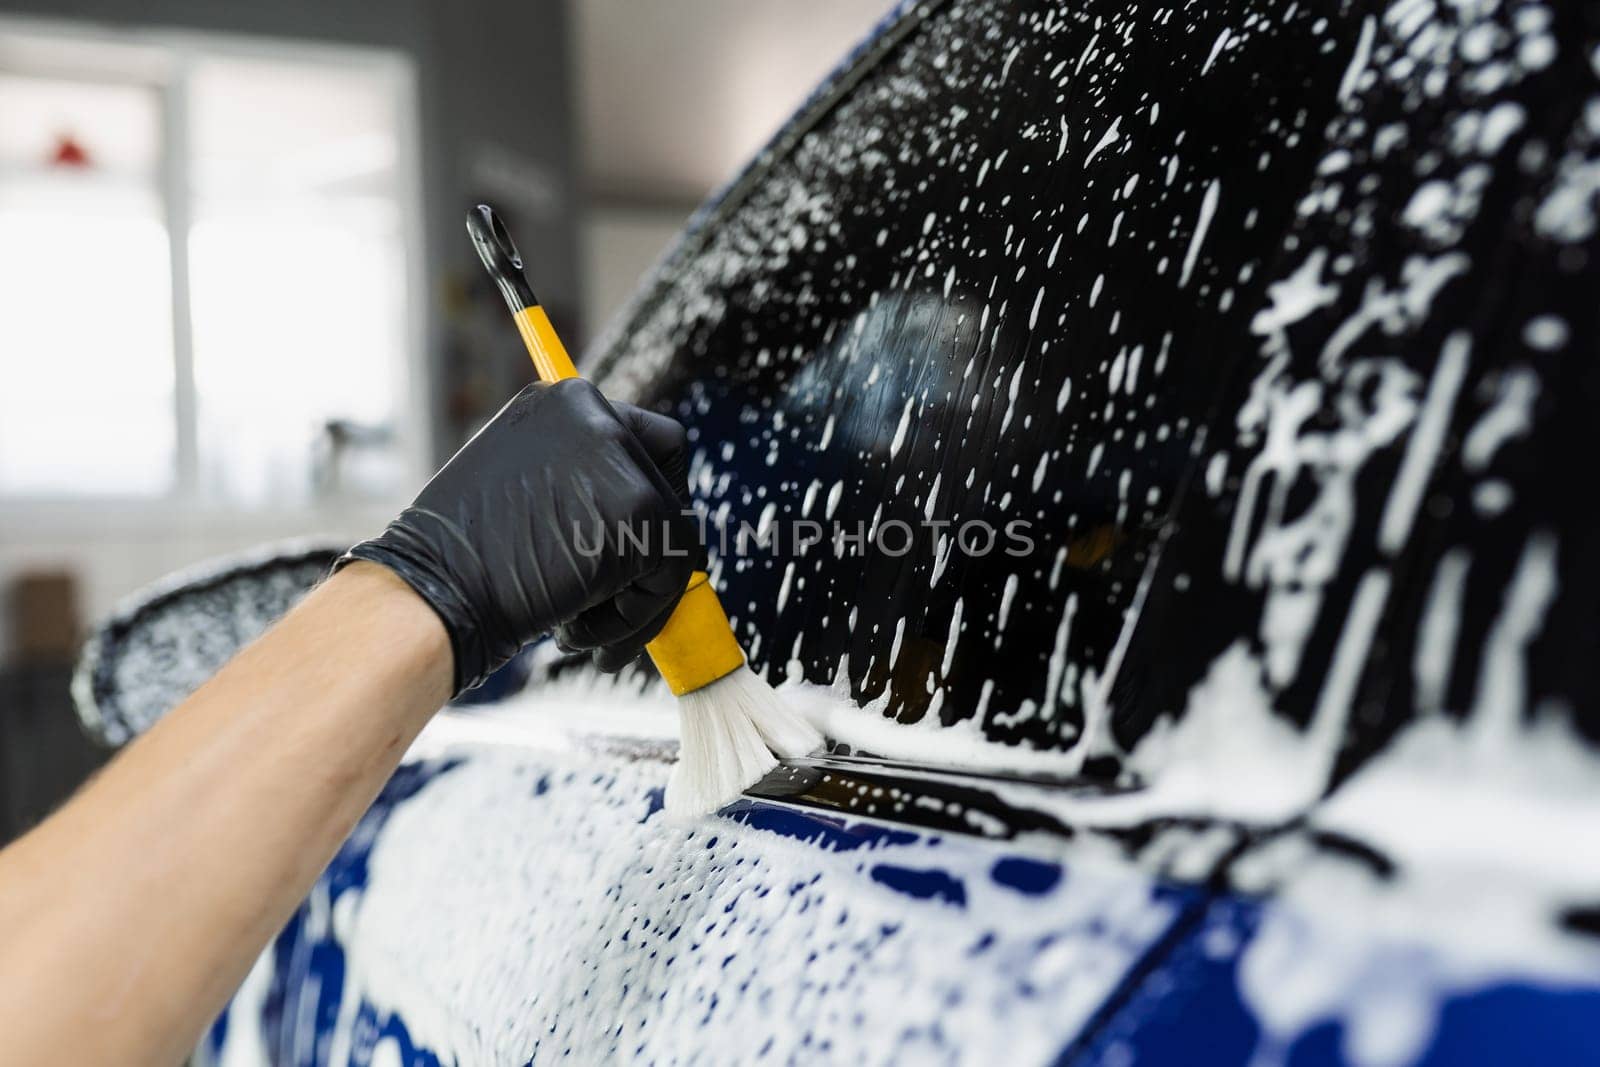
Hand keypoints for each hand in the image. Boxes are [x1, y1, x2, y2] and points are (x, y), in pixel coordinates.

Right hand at [341, 378, 700, 693]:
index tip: (633, 538)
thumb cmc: (458, 558)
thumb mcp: (515, 487)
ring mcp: (621, 460)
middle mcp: (596, 415)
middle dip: (647, 550)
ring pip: (672, 537)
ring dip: (635, 595)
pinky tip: (575, 634)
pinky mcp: (642, 510)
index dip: (649, 491)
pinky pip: (672, 574)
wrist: (435, 591)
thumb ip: (574, 483)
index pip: (646, 437)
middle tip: (608, 598)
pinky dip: (637, 617)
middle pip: (668, 484)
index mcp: (564, 401)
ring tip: (574, 629)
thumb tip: (636, 516)